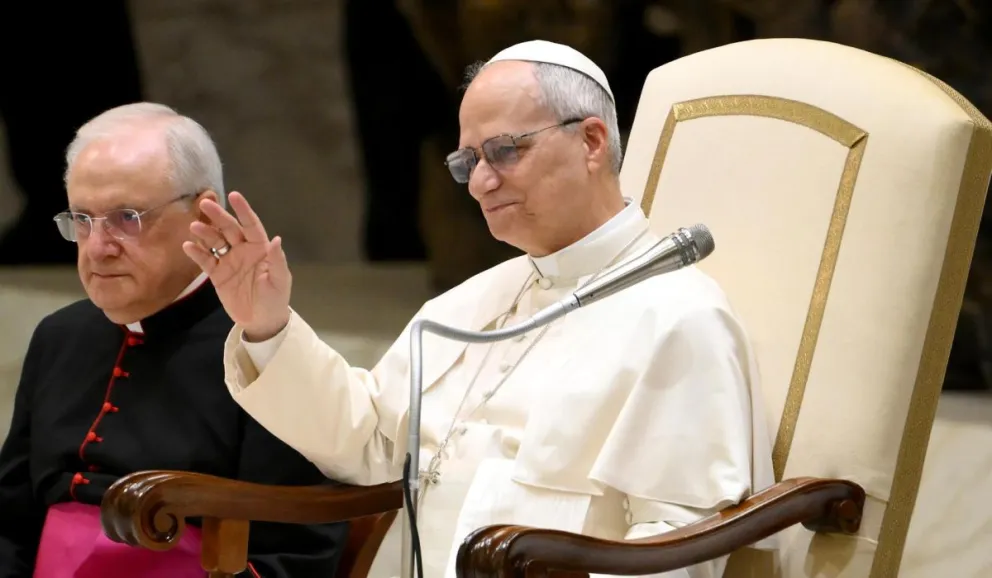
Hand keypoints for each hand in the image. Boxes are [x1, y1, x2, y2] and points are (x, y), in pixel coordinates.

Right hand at [184, 191, 291, 340]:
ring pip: (215, 242)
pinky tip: (188, 246)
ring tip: (194, 226)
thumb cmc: (275, 298)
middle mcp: (243, 250)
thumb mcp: (279, 280)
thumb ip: (276, 260)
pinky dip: (197, 253)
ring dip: (205, 233)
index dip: (243, 210)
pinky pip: (206, 261)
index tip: (234, 195)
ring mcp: (229, 261)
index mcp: (260, 248)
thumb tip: (276, 239)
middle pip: (229, 229)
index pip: (251, 225)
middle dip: (218, 216)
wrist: (261, 322)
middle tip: (205, 204)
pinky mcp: (217, 275)